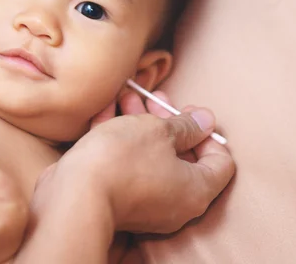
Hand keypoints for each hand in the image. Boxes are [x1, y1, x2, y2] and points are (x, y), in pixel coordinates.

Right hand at [37, 92, 234, 233]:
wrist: (74, 195)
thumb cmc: (122, 161)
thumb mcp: (158, 131)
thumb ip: (185, 125)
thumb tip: (206, 121)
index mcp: (196, 189)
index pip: (221, 162)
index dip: (208, 133)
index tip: (190, 113)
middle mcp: (175, 201)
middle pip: (181, 155)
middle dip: (166, 120)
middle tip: (155, 98)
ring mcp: (146, 201)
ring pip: (149, 156)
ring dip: (140, 123)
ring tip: (127, 95)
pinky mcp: (118, 197)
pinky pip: (126, 164)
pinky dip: (121, 138)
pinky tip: (109, 109)